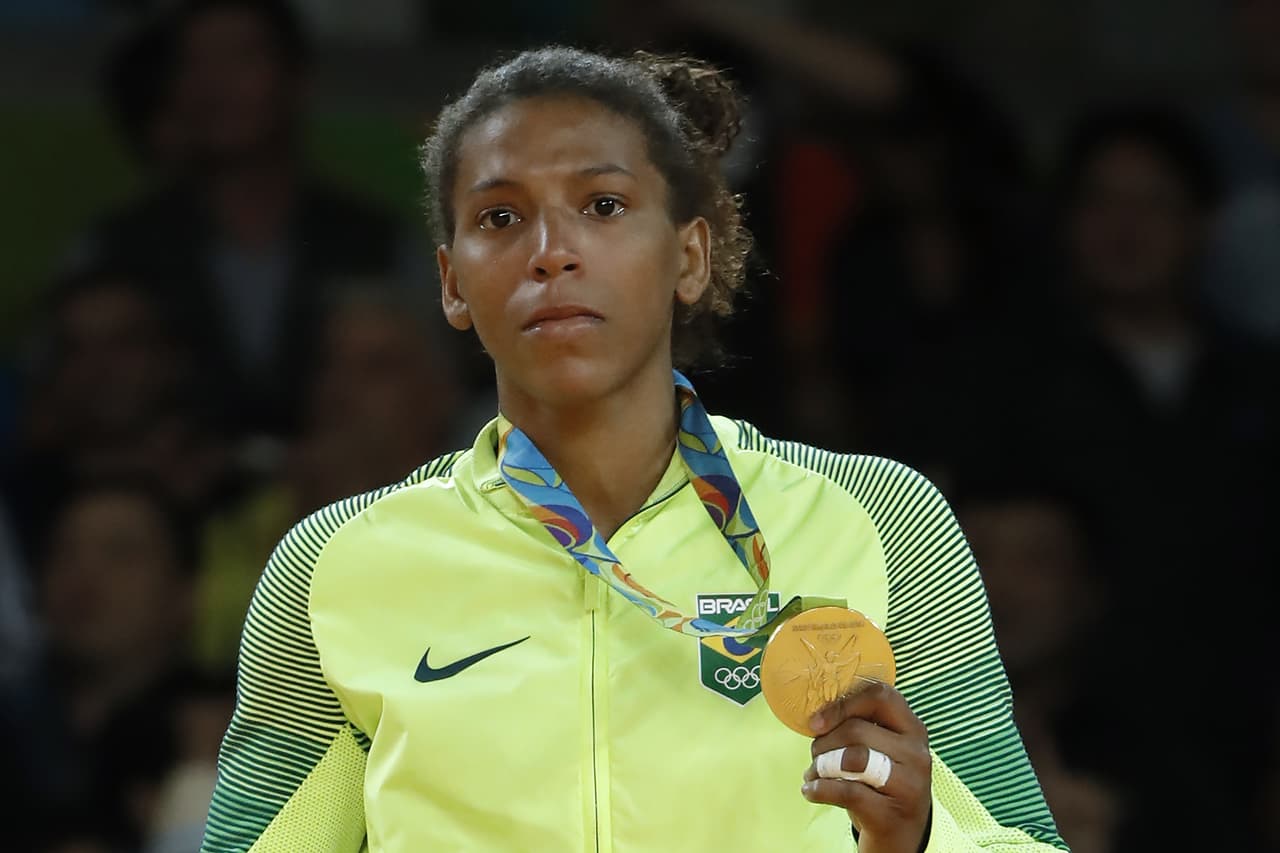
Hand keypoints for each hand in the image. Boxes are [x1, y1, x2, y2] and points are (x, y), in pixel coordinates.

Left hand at [801, 681, 931, 852]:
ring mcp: (908, 785)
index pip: (881, 696)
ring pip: (852, 758)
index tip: (817, 722)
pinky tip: (811, 791)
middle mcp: (916, 754)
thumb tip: (818, 716)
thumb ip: (861, 727)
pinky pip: (846, 791)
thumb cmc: (881, 785)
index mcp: (913, 729)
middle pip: (857, 729)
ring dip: (820, 766)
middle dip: (824, 743)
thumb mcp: (881, 751)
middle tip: (814, 757)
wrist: (901, 838)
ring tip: (813, 774)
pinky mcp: (891, 814)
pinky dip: (819, 789)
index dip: (844, 704)